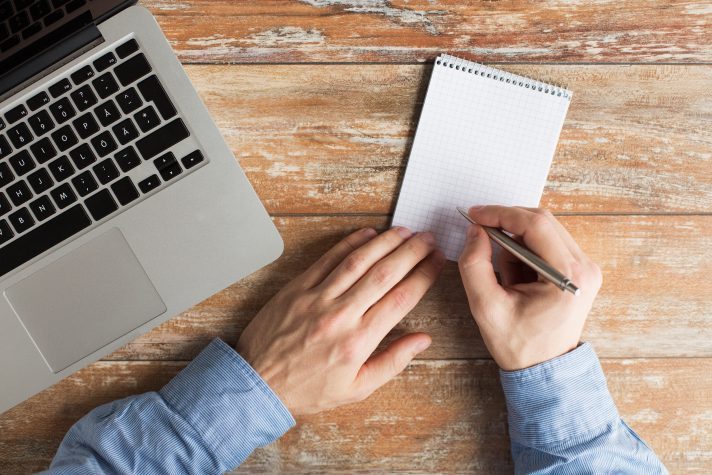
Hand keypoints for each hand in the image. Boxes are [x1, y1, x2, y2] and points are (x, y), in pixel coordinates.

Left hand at [236, 227, 443, 414]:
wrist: (258, 384)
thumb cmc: (308, 389)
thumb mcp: (356, 389)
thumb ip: (392, 362)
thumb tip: (422, 340)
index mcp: (358, 341)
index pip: (401, 298)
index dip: (424, 276)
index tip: (437, 262)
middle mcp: (341, 314)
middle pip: (385, 273)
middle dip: (412, 252)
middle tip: (428, 239)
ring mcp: (318, 297)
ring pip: (359, 261)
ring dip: (385, 242)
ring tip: (405, 232)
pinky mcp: (298, 288)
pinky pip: (328, 259)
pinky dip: (349, 243)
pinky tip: (368, 234)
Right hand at [458, 206, 602, 370]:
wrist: (544, 370)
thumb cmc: (519, 345)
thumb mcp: (486, 307)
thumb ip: (474, 264)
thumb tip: (476, 231)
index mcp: (568, 276)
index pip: (535, 225)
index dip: (501, 214)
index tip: (475, 215)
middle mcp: (584, 268)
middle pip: (542, 222)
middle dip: (506, 224)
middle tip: (479, 235)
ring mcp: (586, 268)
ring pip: (544, 230)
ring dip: (516, 240)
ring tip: (504, 274)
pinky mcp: (579, 270)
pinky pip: (548, 243)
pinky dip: (525, 249)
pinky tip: (516, 274)